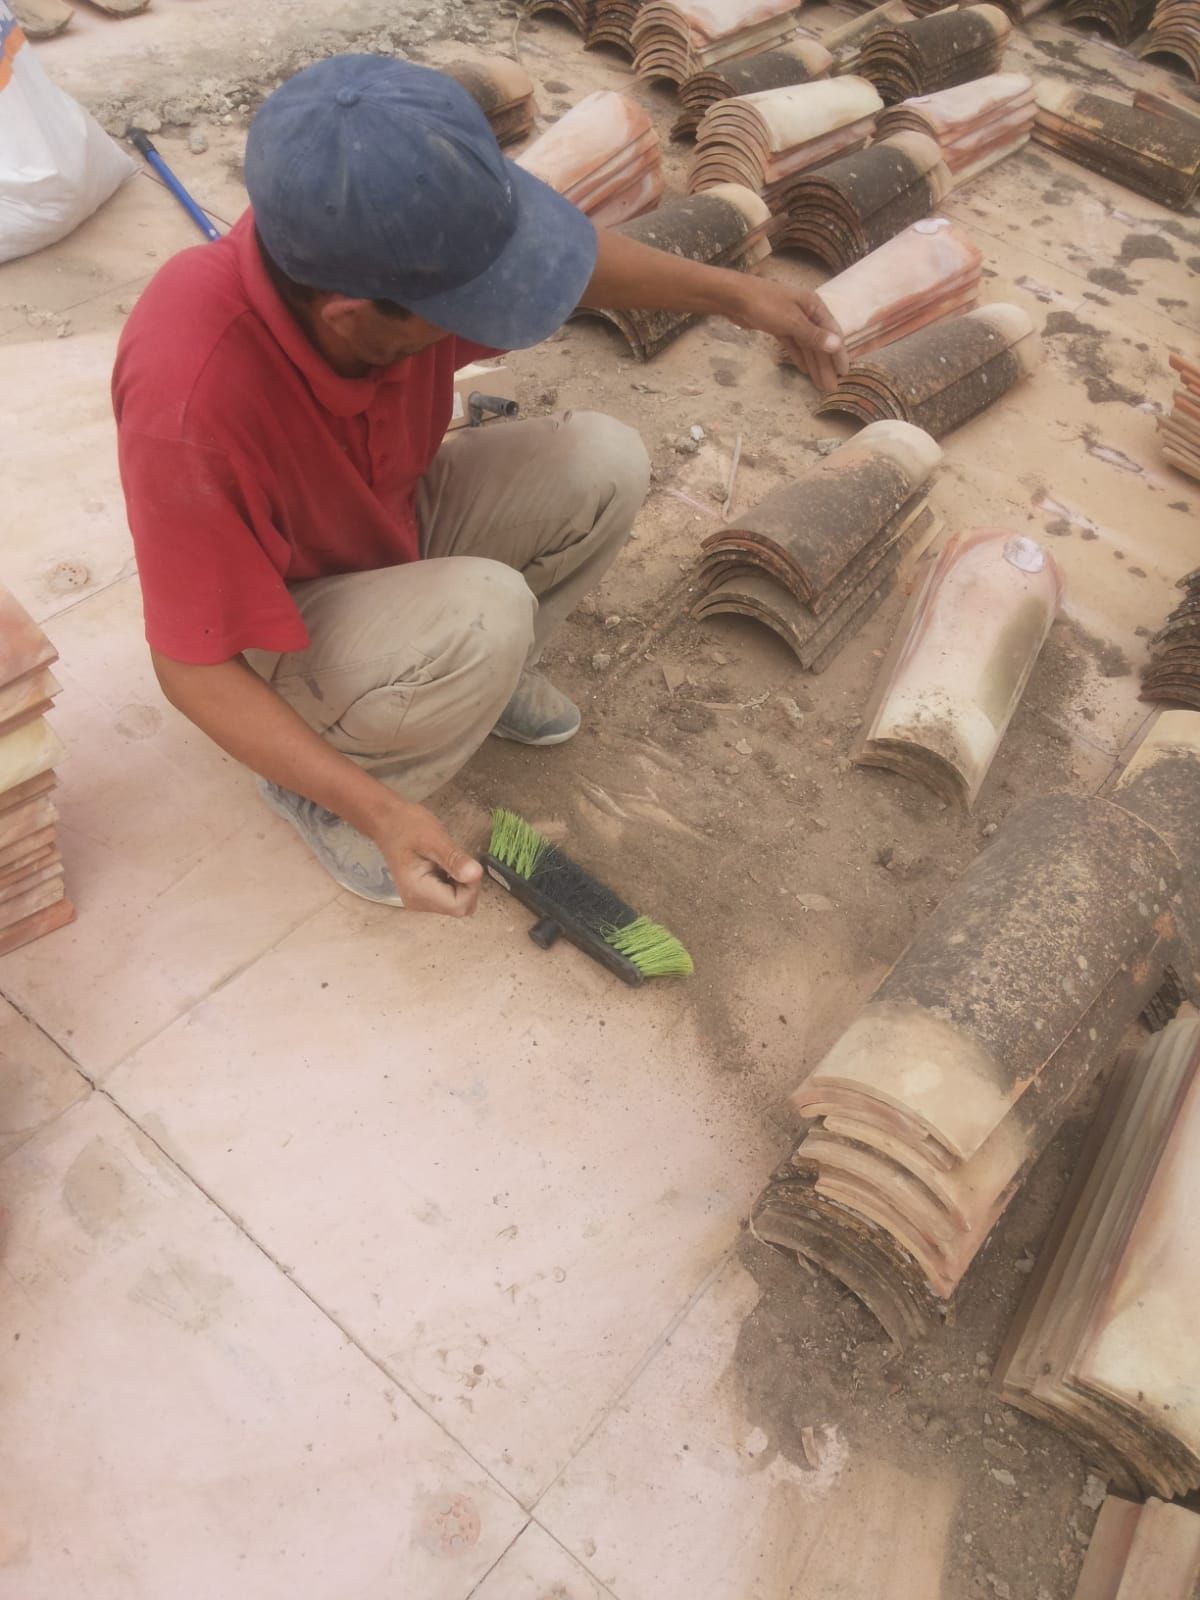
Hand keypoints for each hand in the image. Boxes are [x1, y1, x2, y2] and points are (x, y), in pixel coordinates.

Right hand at [374, 799, 482, 916]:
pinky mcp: (422, 896)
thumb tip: (475, 875)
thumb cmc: (407, 825)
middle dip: (468, 885)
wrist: (386, 822)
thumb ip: (453, 859)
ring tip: (446, 861)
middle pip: (459, 907)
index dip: (471, 886)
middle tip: (457, 860)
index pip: (459, 905)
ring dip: (461, 883)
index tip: (465, 862)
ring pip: (456, 903)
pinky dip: (454, 883)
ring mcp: (419, 901)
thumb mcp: (433, 838)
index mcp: (418, 892)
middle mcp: (418, 903)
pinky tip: (443, 866)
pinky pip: (449, 896)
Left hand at [726, 277, 848, 375]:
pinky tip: (805, 370)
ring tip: (819, 385)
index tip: (844, 373)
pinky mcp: (778, 327)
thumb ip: (813, 335)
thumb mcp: (791, 320)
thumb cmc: (765, 304)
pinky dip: (799, 357)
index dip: (839, 354)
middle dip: (826, 365)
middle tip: (831, 388)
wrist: (735, 297)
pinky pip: (793, 345)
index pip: (832, 333)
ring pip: (806, 346)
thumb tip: (837, 346)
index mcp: (814, 307)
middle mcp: (806, 313)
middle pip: (819, 343)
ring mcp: (792, 320)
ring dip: (814, 365)